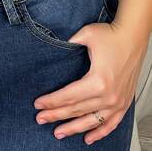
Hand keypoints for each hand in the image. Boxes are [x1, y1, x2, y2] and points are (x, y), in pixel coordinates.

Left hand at [32, 20, 147, 144]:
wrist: (133, 36)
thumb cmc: (112, 35)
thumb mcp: (86, 34)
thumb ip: (69, 42)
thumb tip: (56, 46)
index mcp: (98, 81)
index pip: (68, 96)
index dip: (51, 102)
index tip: (38, 104)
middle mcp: (108, 95)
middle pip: (76, 110)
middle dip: (55, 115)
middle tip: (40, 119)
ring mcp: (117, 101)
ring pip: (91, 121)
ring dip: (73, 128)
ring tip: (58, 132)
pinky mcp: (123, 102)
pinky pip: (111, 124)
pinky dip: (99, 133)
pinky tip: (88, 138)